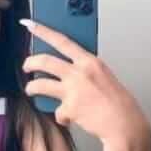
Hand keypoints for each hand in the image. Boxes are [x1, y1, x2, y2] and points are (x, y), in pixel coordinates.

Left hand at [20, 19, 150, 143]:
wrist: (124, 124)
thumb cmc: (119, 103)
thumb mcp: (104, 77)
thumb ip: (86, 72)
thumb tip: (69, 72)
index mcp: (90, 62)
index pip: (62, 40)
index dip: (43, 31)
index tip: (30, 25)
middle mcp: (79, 73)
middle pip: (45, 61)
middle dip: (30, 63)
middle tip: (26, 66)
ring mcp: (73, 90)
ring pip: (40, 84)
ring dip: (31, 88)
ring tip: (30, 90)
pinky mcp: (69, 108)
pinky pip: (58, 112)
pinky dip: (62, 117)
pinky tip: (69, 119)